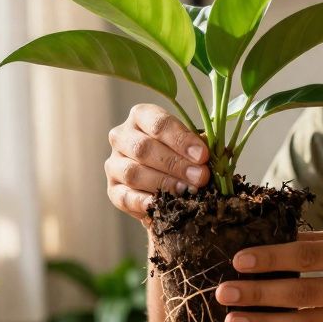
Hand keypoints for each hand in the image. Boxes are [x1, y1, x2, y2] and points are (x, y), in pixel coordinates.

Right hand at [105, 103, 210, 219]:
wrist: (166, 183)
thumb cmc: (182, 156)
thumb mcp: (191, 145)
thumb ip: (199, 147)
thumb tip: (210, 157)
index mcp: (141, 117)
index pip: (158, 123)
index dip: (181, 140)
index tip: (202, 156)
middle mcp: (122, 136)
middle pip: (144, 148)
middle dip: (175, 164)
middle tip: (200, 177)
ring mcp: (114, 163)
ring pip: (133, 172)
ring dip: (163, 183)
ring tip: (187, 191)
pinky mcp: (113, 189)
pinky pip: (124, 196)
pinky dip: (143, 202)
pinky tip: (160, 204)